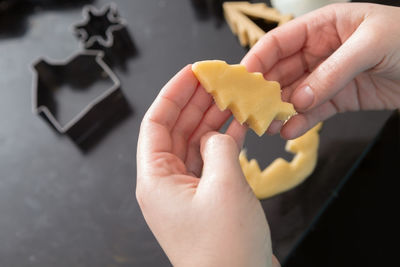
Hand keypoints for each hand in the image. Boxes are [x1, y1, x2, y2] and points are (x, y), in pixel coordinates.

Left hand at [136, 66, 279, 266]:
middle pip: (176, 130)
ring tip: (231, 96)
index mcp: (156, 179)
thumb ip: (220, 148)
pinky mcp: (206, 199)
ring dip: (212, 120)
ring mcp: (186, 192)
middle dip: (196, 102)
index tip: (192, 72)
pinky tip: (238, 125)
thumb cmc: (225, 247)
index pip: (156, 123)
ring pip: (195, 144)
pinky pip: (210, 161)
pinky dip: (223, 142)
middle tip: (217, 79)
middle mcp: (165, 183)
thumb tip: (219, 135)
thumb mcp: (224, 187)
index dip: (173, 93)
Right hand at [242, 3, 399, 138]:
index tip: (242, 79)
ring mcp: (327, 77)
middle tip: (250, 108)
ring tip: (267, 125)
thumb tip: (300, 98)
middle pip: (281, 71)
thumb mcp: (370, 46)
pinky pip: (313, 112)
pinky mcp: (338, 99)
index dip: (257, 59)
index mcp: (323, 27)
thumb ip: (332, 72)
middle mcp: (320, 51)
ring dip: (279, 110)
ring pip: (294, 95)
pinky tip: (289, 130)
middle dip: (264, 90)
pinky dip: (300, 122)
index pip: (279, 41)